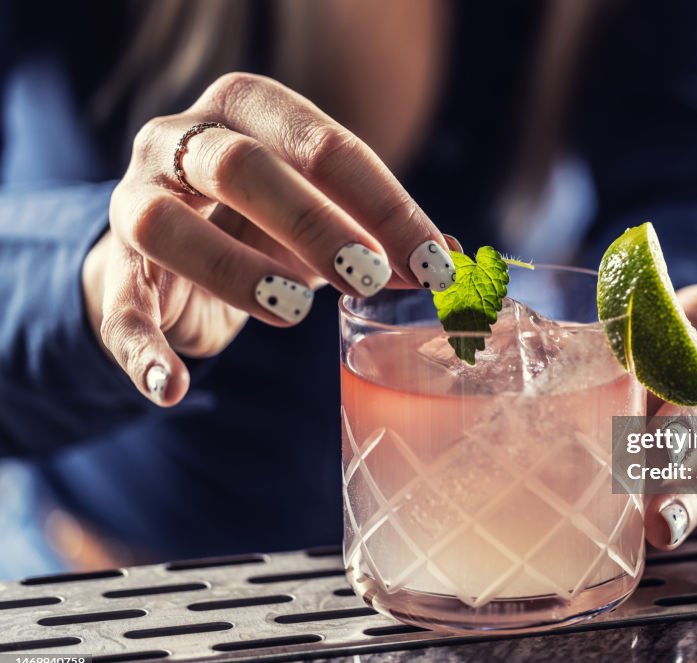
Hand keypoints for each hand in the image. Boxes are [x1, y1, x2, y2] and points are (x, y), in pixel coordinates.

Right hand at [84, 73, 456, 406]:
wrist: (173, 247)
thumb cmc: (267, 222)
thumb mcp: (329, 216)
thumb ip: (385, 235)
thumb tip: (452, 261)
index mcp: (248, 109)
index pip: (324, 144)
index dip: (386, 206)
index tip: (436, 264)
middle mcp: (180, 139)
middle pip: (240, 164)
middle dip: (313, 223)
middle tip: (369, 277)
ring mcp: (135, 199)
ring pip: (165, 224)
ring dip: (234, 271)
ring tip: (296, 310)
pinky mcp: (114, 267)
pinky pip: (119, 306)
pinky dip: (144, 349)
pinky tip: (175, 388)